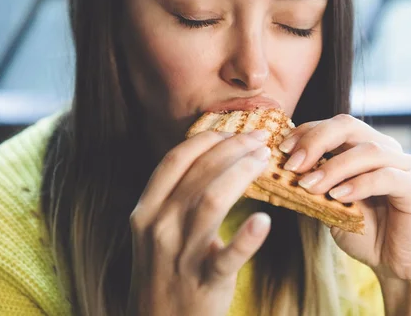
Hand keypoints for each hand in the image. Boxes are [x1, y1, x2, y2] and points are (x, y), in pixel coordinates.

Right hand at [128, 130, 271, 315]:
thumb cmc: (164, 270)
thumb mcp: (155, 229)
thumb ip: (174, 196)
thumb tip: (210, 157)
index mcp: (146, 209)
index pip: (175, 160)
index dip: (206, 139)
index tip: (232, 129)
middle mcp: (159, 226)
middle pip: (198, 173)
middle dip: (232, 148)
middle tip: (259, 138)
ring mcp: (180, 254)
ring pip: (211, 200)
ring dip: (241, 173)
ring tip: (264, 160)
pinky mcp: (204, 281)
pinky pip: (227, 256)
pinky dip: (247, 238)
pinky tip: (264, 221)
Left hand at [278, 114, 410, 283]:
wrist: (394, 264)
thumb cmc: (362, 231)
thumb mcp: (327, 204)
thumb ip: (311, 184)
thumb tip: (280, 169)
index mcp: (363, 146)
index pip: (332, 126)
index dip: (305, 133)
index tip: (282, 151)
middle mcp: (385, 148)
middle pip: (348, 126)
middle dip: (316, 142)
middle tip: (293, 164)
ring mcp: (405, 165)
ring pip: (367, 151)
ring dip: (333, 167)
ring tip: (311, 186)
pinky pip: (386, 177)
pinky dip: (359, 184)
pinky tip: (338, 196)